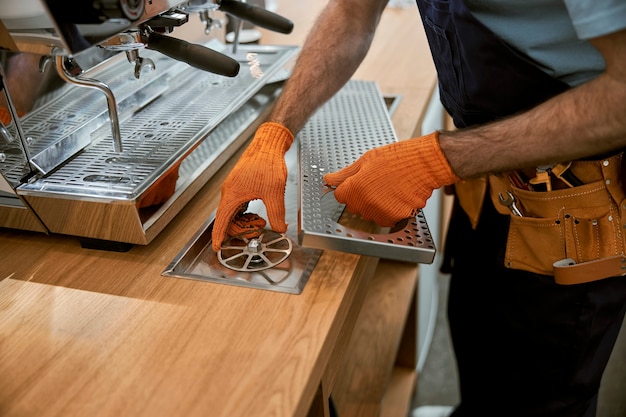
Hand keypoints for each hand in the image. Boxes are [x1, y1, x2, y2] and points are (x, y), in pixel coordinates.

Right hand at [212, 122, 293, 250]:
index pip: (221, 221)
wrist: (268, 145)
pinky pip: (239, 207)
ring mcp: (234, 190)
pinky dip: (247, 214)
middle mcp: (229, 193)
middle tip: (258, 230)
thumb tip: (280, 229)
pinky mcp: (240, 187)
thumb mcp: (274, 192)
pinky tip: (258, 213)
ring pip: (234, 214)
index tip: (216, 248)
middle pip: (228, 220)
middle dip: (242, 229)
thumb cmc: (266, 163)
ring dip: (246, 222)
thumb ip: (277, 214)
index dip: (218, 236)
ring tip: (262, 222)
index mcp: (232, 195)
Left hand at [323, 132, 458, 225]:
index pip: (340, 196)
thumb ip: (345, 174)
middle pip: (355, 207)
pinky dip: (391, 211)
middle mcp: (367, 203)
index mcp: (356, 187)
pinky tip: (398, 196)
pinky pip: (386, 219)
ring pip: (370, 215)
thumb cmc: (397, 158)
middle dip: (361, 197)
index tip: (357, 183)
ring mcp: (382, 212)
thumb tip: (328, 179)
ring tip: (389, 188)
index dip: (348, 188)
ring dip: (376, 206)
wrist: (424, 164)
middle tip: (377, 182)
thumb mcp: (366, 160)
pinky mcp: (396, 218)